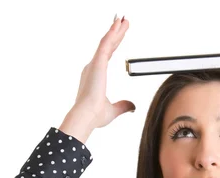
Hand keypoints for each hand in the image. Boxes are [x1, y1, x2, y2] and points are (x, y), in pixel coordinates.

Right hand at [69, 15, 134, 130]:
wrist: (86, 116)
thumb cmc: (94, 115)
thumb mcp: (113, 110)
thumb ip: (123, 106)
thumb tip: (132, 107)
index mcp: (95, 76)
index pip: (107, 55)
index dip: (114, 44)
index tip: (119, 35)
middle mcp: (93, 67)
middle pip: (108, 45)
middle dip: (115, 33)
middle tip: (122, 21)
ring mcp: (95, 64)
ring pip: (107, 41)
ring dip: (115, 29)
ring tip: (123, 19)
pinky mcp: (97, 63)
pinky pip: (106, 44)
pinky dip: (112, 33)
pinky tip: (117, 24)